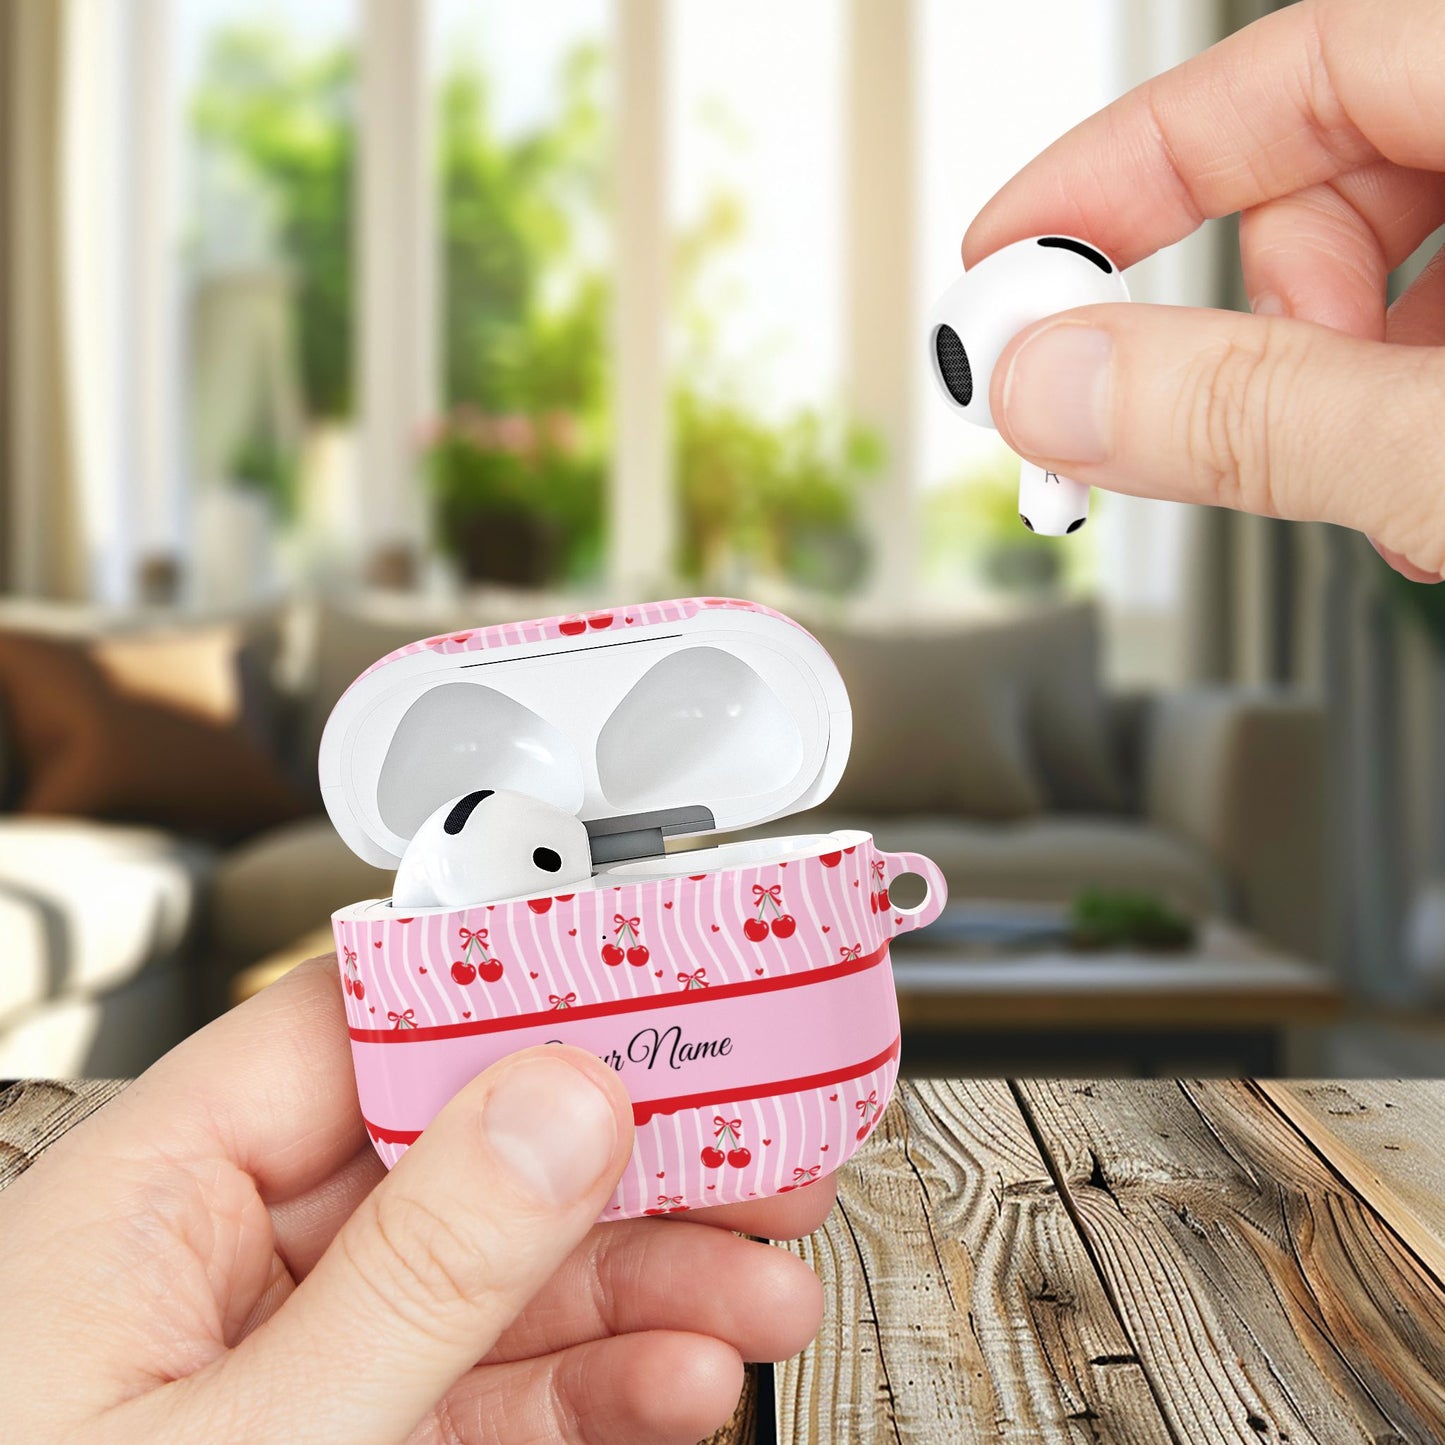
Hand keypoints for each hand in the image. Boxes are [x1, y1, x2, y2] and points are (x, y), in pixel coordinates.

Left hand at [0, 957, 828, 1443]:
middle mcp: (230, 1256)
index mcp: (155, 1191)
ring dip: (650, 1282)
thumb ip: (410, 1276)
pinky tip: (680, 1378)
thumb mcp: (240, 1441)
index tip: (658, 990)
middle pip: (469, 1147)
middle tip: (762, 1148)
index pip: (362, 1023)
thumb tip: (556, 1105)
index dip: (519, 992)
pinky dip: (599, 1385)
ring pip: (505, 1273)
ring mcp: (301, 1356)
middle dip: (630, 1157)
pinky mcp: (354, 1439)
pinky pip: (495, 1385)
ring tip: (764, 1286)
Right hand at [963, 0, 1444, 579]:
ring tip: (1374, 472)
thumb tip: (1058, 390)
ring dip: (1331, 375)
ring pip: (1388, 259)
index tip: (1014, 258)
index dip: (1128, 163)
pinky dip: (1398, 404)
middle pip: (1332, 169)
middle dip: (1259, 309)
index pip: (1293, 61)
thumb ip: (1258, 413)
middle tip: (1224, 412)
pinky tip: (1418, 480)